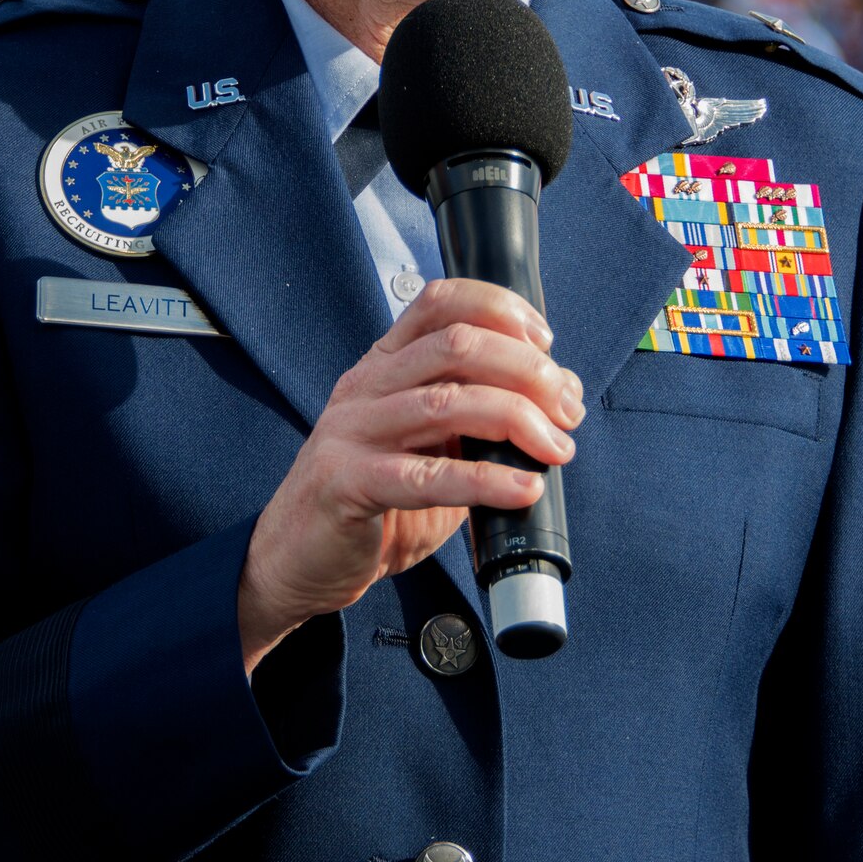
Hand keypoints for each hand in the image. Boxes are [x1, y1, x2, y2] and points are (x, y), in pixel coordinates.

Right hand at [237, 278, 584, 673]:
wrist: (296, 560)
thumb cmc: (370, 502)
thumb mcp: (427, 446)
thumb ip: (478, 418)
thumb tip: (558, 398)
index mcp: (383, 365)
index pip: (440, 301)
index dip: (500, 308)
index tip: (545, 342)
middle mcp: (365, 386)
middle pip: (456, 345)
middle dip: (527, 370)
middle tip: (567, 409)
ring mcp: (352, 431)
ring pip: (447, 401)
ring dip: (518, 419)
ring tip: (556, 448)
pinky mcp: (346, 484)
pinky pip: (426, 476)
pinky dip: (486, 480)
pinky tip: (523, 489)